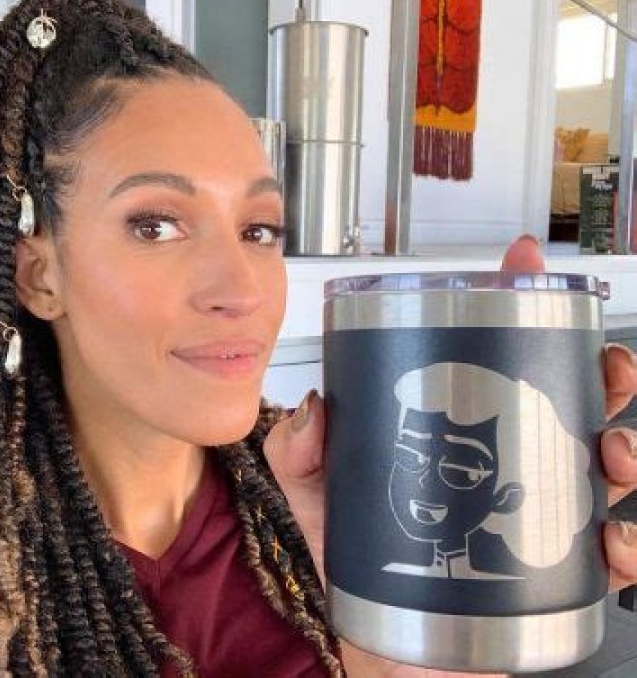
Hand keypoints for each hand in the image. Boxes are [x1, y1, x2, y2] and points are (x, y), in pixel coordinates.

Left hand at [263, 235, 636, 675]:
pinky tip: (611, 541)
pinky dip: (629, 539)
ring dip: (629, 444)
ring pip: (610, 458)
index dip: (516, 302)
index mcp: (458, 431)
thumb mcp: (318, 497)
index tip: (523, 263)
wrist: (396, 653)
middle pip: (574, 395)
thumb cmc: (359, 566)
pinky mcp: (560, 565)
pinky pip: (615, 544)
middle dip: (605, 370)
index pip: (493, 353)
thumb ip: (298, 452)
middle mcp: (506, 459)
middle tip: (605, 367)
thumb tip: (314, 405)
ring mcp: (539, 508)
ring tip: (613, 452)